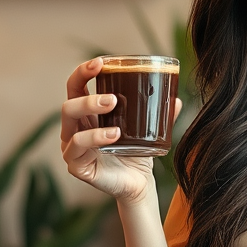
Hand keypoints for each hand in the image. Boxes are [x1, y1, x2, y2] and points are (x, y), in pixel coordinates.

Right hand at [61, 57, 182, 203]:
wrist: (139, 184)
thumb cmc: (136, 154)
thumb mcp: (147, 130)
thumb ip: (161, 115)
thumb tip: (177, 99)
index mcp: (86, 115)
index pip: (76, 87)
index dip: (83, 72)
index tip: (101, 62)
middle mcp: (74, 129)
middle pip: (69, 102)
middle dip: (88, 94)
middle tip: (112, 97)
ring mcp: (72, 147)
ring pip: (69, 120)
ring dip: (89, 108)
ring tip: (113, 107)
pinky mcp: (76, 165)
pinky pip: (77, 146)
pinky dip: (94, 137)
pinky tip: (113, 135)